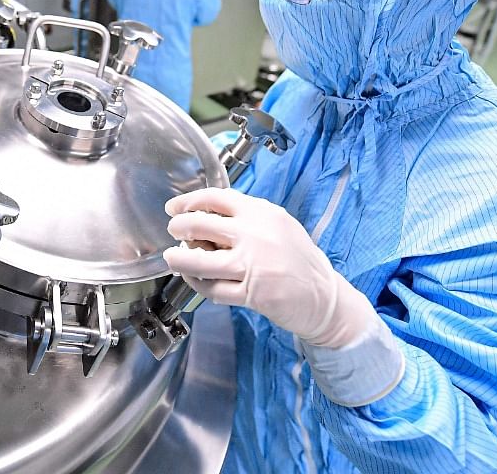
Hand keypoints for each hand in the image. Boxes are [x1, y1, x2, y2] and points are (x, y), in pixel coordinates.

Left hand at [162, 188, 376, 348]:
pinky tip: (195, 279)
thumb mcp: (278, 226)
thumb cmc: (300, 261)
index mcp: (263, 213)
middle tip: (174, 231)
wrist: (324, 298)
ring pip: (199, 260)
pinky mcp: (251, 293)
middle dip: (179, 227)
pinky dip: (198, 283)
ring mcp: (253, 265)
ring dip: (179, 259)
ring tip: (173, 258)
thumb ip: (247, 218)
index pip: (216, 197)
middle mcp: (256, 235)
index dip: (189, 201)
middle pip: (200, 224)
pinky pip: (212, 288)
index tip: (175, 207)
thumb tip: (207, 216)